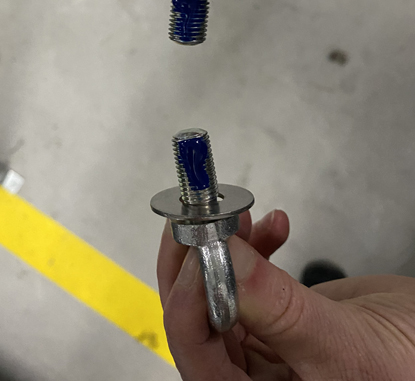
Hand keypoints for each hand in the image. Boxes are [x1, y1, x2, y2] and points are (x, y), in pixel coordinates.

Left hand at [159, 210, 414, 378]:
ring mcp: (267, 349)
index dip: (189, 301)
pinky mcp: (280, 320)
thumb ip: (278, 308)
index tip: (201, 248)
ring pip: (221, 295)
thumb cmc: (408, 372)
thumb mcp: (343, 344)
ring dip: (225, 249)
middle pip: (201, 321)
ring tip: (236, 216)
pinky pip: (252, 282)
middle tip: (199, 221)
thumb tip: (224, 262)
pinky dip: (257, 249)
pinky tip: (273, 227)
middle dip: (197, 264)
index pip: (199, 357)